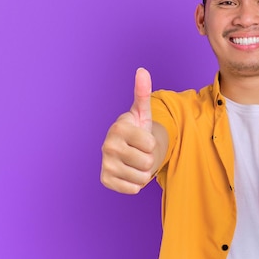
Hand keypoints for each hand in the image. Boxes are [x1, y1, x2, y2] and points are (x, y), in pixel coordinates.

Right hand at [100, 68, 158, 193]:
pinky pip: (133, 189)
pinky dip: (136, 183)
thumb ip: (143, 92)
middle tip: (140, 152)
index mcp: (118, 128)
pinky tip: (129, 172)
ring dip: (144, 172)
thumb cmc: (137, 129)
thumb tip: (142, 70)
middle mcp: (108, 146)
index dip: (152, 143)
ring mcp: (105, 164)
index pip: (151, 144)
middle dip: (149, 159)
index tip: (143, 138)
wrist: (126, 150)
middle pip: (147, 162)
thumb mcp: (142, 112)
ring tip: (136, 161)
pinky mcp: (105, 180)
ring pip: (142, 177)